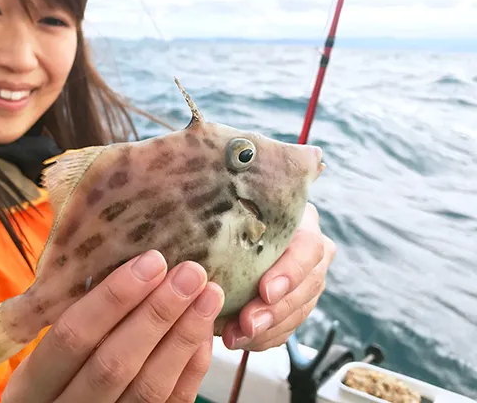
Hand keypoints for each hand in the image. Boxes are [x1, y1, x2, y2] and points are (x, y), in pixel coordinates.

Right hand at [2, 250, 224, 402]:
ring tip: (209, 295)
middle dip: (157, 313)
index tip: (151, 261)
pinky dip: (191, 368)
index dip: (113, 298)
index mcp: (32, 385)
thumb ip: (77, 321)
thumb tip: (131, 266)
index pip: (72, 336)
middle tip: (190, 272)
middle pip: (114, 363)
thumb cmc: (56, 379)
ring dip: (183, 336)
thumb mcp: (45, 356)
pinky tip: (203, 334)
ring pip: (148, 389)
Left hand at [221, 202, 335, 350]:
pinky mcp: (294, 306)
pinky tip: (240, 340)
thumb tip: (216, 186)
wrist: (222, 234)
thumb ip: (226, 200)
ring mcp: (306, 280)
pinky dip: (263, 339)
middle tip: (246, 323)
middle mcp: (309, 251)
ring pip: (299, 311)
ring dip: (268, 329)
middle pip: (308, 285)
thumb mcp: (227, 201)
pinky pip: (287, 329)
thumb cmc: (221, 213)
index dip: (290, 272)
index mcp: (299, 221)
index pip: (308, 248)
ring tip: (236, 337)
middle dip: (276, 310)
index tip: (265, 291)